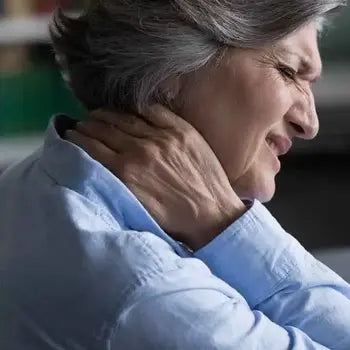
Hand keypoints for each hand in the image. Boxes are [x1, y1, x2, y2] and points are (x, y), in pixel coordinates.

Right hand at [65, 105, 245, 249]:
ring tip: (98, 114)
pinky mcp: (182, 131)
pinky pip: (153, 110)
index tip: (71, 134)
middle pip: (105, 129)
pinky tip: (129, 109)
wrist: (212, 216)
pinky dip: (137, 108)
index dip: (77, 138)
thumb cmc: (173, 219)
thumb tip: (96, 163)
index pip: (92, 147)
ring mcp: (162, 138)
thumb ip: (114, 183)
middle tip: (81, 123)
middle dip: (88, 125)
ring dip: (107, 114)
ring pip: (125, 118)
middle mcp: (140, 151)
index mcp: (125, 173)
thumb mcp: (135, 207)